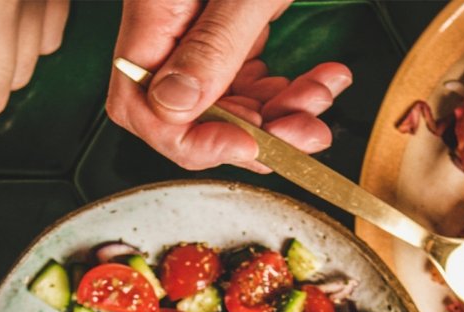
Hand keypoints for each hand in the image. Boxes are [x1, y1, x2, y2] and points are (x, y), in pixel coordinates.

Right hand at [108, 0, 350, 171]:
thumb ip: (211, 46)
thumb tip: (173, 108)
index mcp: (151, 13)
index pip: (142, 108)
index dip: (194, 142)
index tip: (248, 146)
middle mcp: (165, 27)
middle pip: (188, 115)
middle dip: (254, 134)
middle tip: (304, 133)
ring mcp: (192, 27)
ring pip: (225, 101)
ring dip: (280, 114)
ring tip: (321, 98)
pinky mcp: (222, 23)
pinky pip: (245, 74)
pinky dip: (284, 88)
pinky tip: (318, 79)